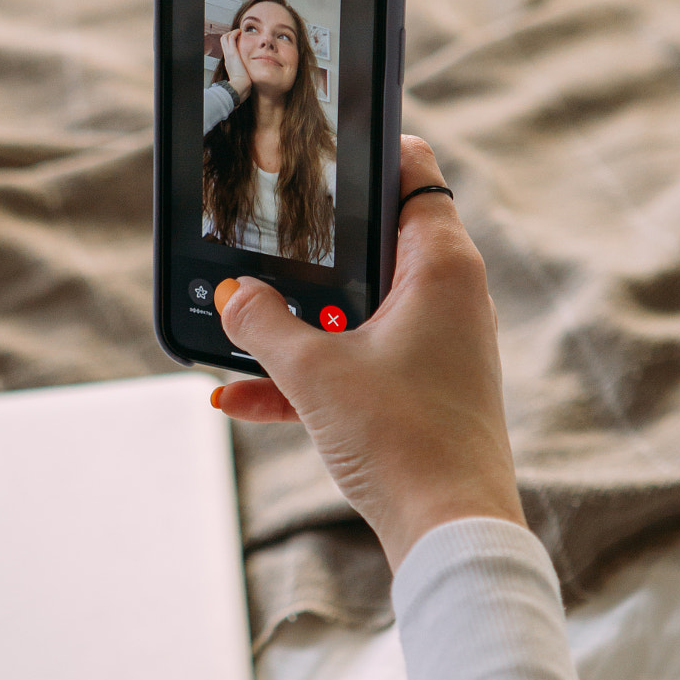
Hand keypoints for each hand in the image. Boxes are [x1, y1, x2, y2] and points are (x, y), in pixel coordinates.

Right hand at [211, 137, 525, 570]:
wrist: (449, 531)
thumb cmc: (401, 440)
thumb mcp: (312, 372)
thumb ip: (261, 324)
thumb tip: (230, 295)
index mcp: (441, 266)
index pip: (412, 173)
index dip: (364, 154)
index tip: (314, 148)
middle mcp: (448, 296)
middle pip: (373, 242)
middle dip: (308, 250)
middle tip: (256, 234)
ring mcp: (436, 345)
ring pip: (357, 308)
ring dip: (297, 321)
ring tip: (234, 325)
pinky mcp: (422, 390)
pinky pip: (357, 361)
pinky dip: (309, 373)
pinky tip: (238, 399)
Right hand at [219, 28, 251, 100]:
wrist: (240, 86)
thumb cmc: (243, 84)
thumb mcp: (243, 77)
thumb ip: (245, 74)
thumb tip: (249, 78)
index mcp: (229, 63)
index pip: (227, 49)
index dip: (231, 43)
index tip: (239, 41)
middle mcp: (227, 57)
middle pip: (223, 41)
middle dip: (230, 35)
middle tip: (238, 34)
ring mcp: (229, 55)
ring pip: (225, 38)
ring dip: (232, 32)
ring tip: (239, 32)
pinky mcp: (232, 53)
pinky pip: (231, 38)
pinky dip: (234, 33)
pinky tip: (240, 32)